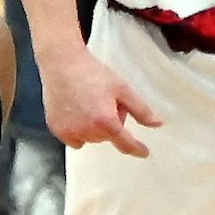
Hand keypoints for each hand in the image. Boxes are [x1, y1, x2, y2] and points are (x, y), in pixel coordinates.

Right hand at [41, 47, 162, 156]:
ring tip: (88, 105)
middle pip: (107, 138)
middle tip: (105, 103)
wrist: (61, 62)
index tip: (144, 152)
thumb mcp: (122, 88)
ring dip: (94, 129)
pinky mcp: (56, 129)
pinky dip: (78, 131)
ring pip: (91, 139)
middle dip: (110, 124)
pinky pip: (74, 139)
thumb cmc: (92, 72)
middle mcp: (87, 131)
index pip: (126, 144)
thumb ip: (141, 109)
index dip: (137, 149)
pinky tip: (75, 113)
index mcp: (105, 121)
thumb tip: (158, 124)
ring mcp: (70, 131)